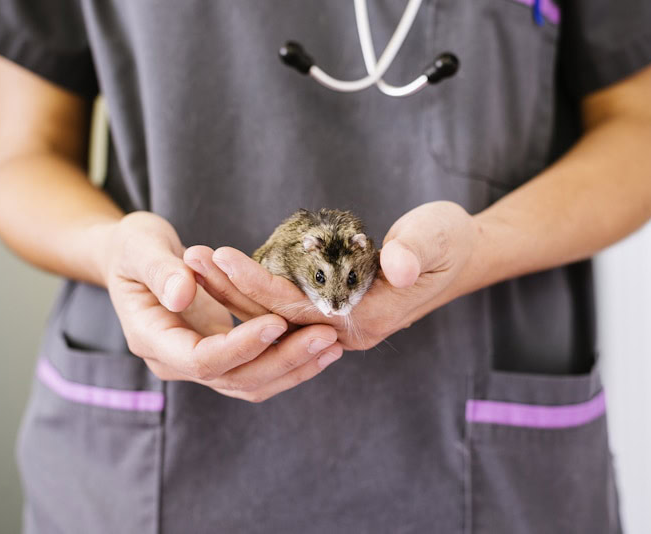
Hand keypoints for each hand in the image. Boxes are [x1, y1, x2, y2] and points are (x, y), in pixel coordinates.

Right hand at [101, 211, 342, 401]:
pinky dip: (289, 362)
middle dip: (283, 359)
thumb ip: (160, 270)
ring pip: (251, 383)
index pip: (203, 359)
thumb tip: (182, 293)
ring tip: (332, 345)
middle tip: (325, 336)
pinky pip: (257, 370)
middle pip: (235, 378)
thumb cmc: (132, 247)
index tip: (278, 320)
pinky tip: (321, 346)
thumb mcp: (139, 247)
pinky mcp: (220, 356)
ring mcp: (198, 363)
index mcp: (152, 339)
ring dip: (294, 367)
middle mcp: (176, 361)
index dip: (242, 345)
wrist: (130, 259)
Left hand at [184, 201, 478, 349]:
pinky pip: (284, 306)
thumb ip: (418, 251)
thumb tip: (401, 264)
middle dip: (231, 288)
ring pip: (275, 313)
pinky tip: (222, 272)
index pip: (299, 308)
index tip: (221, 256)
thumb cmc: (449, 243)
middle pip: (276, 316)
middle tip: (189, 257)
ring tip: (195, 260)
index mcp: (367, 319)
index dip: (259, 284)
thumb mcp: (439, 238)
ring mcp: (337, 323)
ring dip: (234, 289)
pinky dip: (253, 288)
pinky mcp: (332, 310)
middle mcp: (346, 330)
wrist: (460, 256)